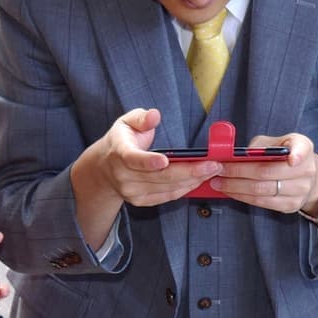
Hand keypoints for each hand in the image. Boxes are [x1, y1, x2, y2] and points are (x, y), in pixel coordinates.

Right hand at [97, 108, 223, 207]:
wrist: (104, 169)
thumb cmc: (121, 141)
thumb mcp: (126, 122)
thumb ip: (141, 118)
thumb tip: (154, 116)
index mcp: (119, 153)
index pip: (133, 159)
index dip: (148, 161)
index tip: (164, 161)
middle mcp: (124, 176)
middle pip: (160, 176)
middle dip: (189, 170)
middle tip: (213, 164)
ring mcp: (133, 192)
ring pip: (167, 188)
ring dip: (193, 180)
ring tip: (212, 170)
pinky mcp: (142, 201)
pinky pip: (168, 196)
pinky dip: (186, 188)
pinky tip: (199, 179)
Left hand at [211, 133, 317, 214]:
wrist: (303, 177)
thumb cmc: (283, 155)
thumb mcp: (275, 142)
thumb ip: (259, 147)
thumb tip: (234, 157)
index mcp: (303, 147)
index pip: (302, 149)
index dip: (297, 154)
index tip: (291, 159)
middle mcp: (307, 170)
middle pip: (268, 172)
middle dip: (239, 172)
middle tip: (219, 170)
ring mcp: (300, 191)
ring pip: (262, 190)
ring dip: (236, 187)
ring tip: (219, 182)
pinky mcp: (291, 205)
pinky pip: (262, 203)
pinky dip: (243, 197)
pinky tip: (230, 191)